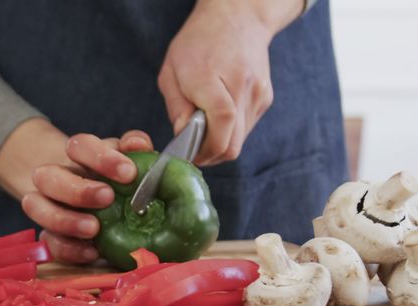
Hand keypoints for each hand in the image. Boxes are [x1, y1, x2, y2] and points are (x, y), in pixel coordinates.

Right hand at [0, 118, 152, 263]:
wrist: (98, 205)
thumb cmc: (117, 179)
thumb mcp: (129, 160)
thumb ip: (136, 149)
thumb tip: (137, 144)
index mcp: (77, 155)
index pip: (79, 146)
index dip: (101, 157)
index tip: (129, 173)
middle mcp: (55, 178)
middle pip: (46, 176)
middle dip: (77, 190)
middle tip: (107, 198)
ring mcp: (45, 206)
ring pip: (34, 206)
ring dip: (63, 219)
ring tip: (93, 229)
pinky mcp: (48, 235)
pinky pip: (47, 242)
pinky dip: (68, 249)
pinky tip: (92, 252)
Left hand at [157, 0, 300, 164]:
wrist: (237, 18)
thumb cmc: (197, 43)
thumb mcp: (171, 72)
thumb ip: (177, 107)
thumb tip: (182, 137)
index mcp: (213, 79)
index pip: (220, 125)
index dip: (204, 150)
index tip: (187, 155)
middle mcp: (241, 88)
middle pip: (232, 144)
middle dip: (210, 156)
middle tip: (192, 152)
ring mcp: (258, 94)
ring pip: (240, 140)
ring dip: (220, 144)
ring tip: (202, 132)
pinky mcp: (265, 99)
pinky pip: (247, 129)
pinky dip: (231, 132)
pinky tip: (217, 119)